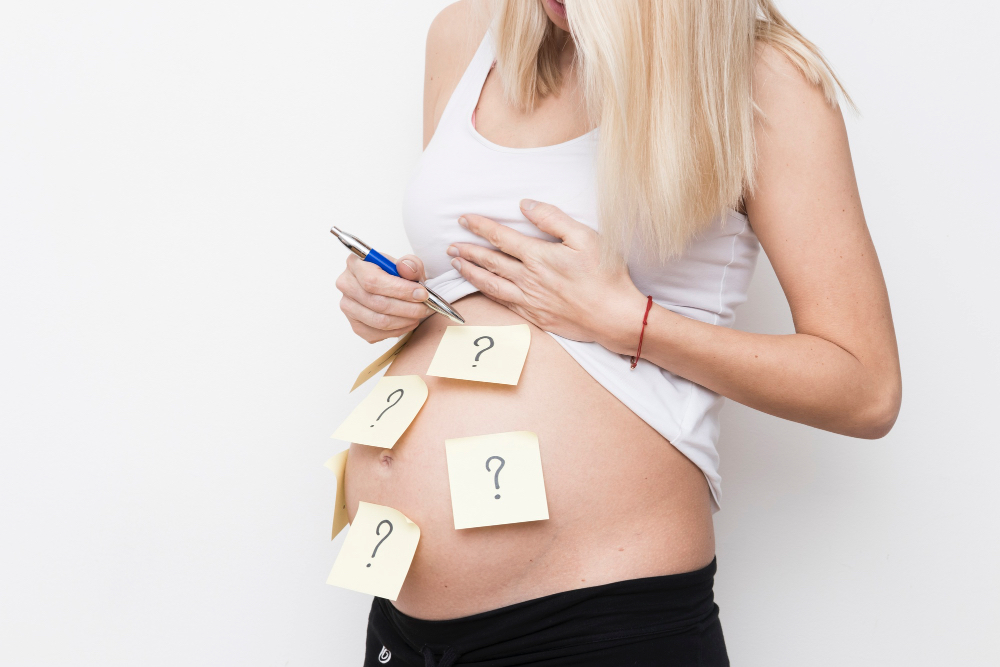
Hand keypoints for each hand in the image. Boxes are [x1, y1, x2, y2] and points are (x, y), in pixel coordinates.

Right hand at [335, 252, 432, 342]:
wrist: (387, 287)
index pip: (373, 281)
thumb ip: (410, 264)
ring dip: (405, 320)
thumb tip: (406, 269)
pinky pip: (377, 333)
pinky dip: (398, 330)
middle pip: (377, 303)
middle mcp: (346, 285)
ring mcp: (348, 307)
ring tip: (419, 314)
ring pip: (379, 321)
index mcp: (356, 264)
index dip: (400, 290)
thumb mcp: (405, 263)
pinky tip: (408, 321)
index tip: (421, 294)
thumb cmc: (393, 274)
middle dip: (407, 308)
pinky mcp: (355, 325)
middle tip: (425, 307)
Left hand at [447, 199, 646, 350]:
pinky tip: (482, 289)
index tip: (464, 219)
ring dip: (471, 273)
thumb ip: (553, 219)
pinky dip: (488, 294)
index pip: (501, 237)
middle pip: (490, 262)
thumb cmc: (605, 275)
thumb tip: (526, 206)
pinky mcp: (535, 316)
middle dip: (467, 251)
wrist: (614, 317)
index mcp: (539, 256)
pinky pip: (504, 303)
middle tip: (450, 245)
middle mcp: (528, 279)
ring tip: (457, 265)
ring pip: (491, 284)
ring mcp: (529, 300)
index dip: (480, 227)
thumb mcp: (586, 237)